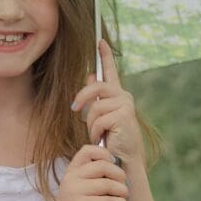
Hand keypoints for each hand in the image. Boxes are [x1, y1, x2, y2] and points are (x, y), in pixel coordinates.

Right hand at [47, 144, 128, 200]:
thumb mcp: (75, 188)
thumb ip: (88, 177)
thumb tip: (116, 169)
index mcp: (71, 172)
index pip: (87, 150)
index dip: (104, 154)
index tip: (112, 165)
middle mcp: (72, 179)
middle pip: (102, 166)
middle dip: (119, 174)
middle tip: (123, 183)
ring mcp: (77, 192)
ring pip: (108, 184)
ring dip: (122, 190)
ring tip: (124, 196)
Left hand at [71, 39, 144, 164]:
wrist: (123, 160)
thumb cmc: (112, 140)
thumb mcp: (101, 117)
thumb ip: (96, 98)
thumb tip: (89, 76)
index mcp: (117, 95)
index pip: (110, 71)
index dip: (105, 55)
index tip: (100, 40)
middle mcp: (123, 96)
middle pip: (96, 86)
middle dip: (82, 97)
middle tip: (75, 109)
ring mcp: (125, 104)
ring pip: (95, 106)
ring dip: (91, 124)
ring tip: (99, 134)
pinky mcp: (124, 114)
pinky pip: (98, 119)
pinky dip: (96, 132)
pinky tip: (105, 139)